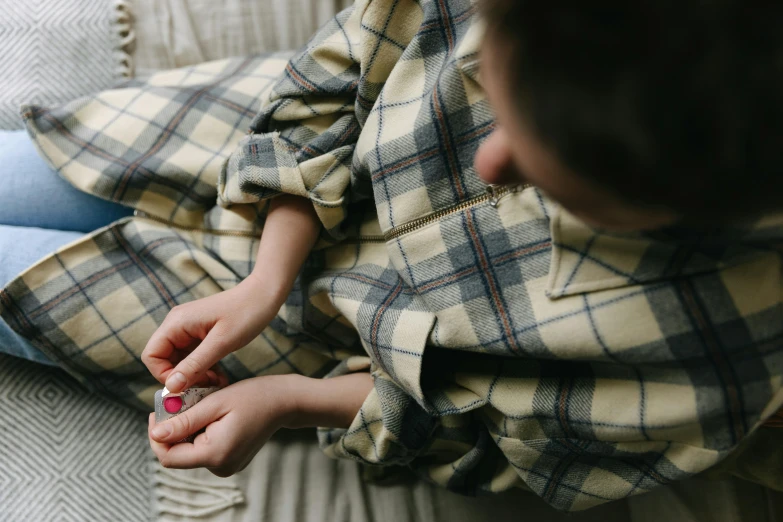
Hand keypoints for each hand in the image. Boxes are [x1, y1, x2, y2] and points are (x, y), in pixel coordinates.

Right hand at [141, 275, 283, 393]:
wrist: (264, 295)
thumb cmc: (246, 313)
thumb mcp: (221, 343)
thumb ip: (195, 365)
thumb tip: (171, 387)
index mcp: (176, 323)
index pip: (151, 355)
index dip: (164, 375)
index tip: (187, 386)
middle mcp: (177, 325)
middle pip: (163, 360)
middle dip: (181, 378)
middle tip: (206, 385)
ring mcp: (188, 330)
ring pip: (178, 362)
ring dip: (193, 376)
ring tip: (215, 381)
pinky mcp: (200, 335)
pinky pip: (191, 358)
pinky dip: (201, 369)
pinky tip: (218, 376)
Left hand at [148, 376, 291, 476]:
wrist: (284, 402)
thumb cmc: (253, 396)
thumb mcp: (215, 402)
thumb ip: (184, 421)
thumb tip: (156, 435)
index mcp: (215, 454)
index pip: (169, 458)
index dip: (156, 436)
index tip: (157, 411)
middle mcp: (221, 467)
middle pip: (179, 454)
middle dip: (173, 429)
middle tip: (178, 402)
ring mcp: (227, 466)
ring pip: (191, 451)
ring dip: (187, 428)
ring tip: (200, 404)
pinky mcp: (231, 460)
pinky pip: (204, 449)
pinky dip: (200, 432)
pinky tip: (211, 413)